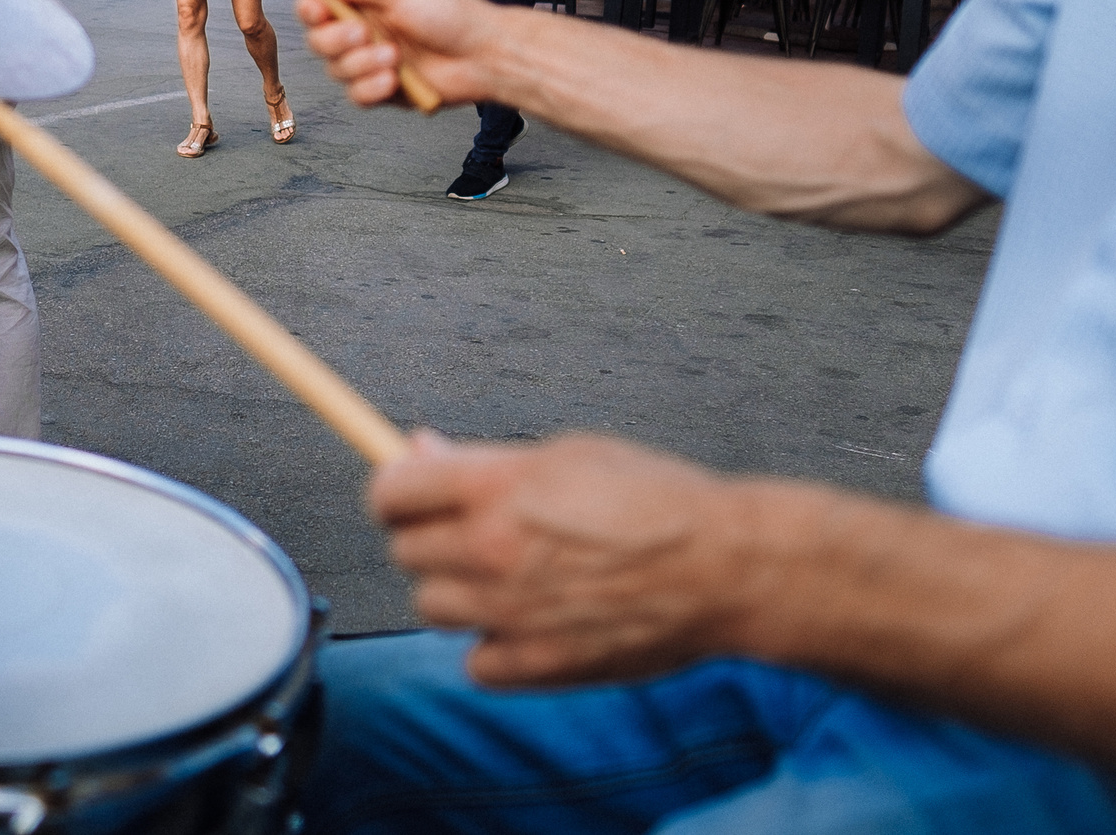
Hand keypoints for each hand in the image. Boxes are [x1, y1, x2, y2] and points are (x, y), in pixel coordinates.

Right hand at [295, 0, 504, 107]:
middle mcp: (363, 32)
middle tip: (363, 34)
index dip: (310, 7)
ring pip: (335, 70)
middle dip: (335, 40)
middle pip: (318, 40)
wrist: (483, 54)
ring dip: (360, 64)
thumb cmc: (451, 14)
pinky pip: (356, 96)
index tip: (317, 8)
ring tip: (394, 56)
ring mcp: (372, 62)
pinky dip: (370, 88)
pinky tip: (393, 80)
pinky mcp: (383, 91)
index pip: (318, 4)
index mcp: (365, 2)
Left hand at [371, 430, 754, 688]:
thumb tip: (421, 450)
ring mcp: (509, 612)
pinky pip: (475, 660)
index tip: (405, 492)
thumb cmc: (656, 500)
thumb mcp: (569, 452)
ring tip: (509, 576)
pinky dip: (494, 645)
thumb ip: (484, 460)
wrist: (724, 569)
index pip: (390, 489)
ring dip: (456, 592)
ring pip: (430, 606)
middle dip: (428, 537)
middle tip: (472, 532)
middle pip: (405, 550)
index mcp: (496, 485)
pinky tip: (531, 621)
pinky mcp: (534, 665)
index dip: (393, 488)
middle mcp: (492, 549)